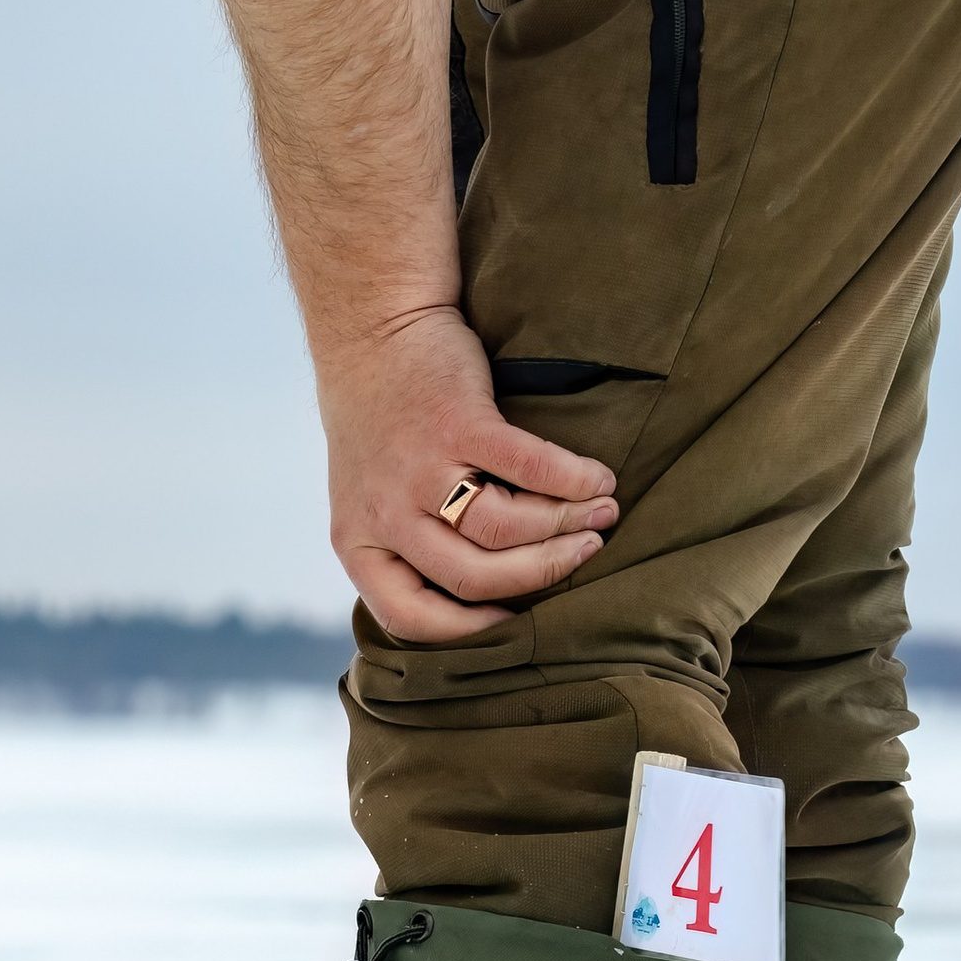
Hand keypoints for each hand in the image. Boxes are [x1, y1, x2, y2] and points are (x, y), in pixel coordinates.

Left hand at [319, 303, 618, 642]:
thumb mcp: (369, 494)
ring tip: (602, 514)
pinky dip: (573, 479)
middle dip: (544, 573)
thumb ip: (407, 542)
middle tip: (588, 555)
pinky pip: (529, 468)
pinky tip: (597, 480)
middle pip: (477, 577)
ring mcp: (419, 468)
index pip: (410, 617)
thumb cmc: (381, 420)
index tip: (516, 620)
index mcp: (358, 542)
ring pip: (507, 528)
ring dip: (567, 526)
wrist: (371, 328)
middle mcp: (385, 513)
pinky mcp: (456, 422)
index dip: (469, 631)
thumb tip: (488, 597)